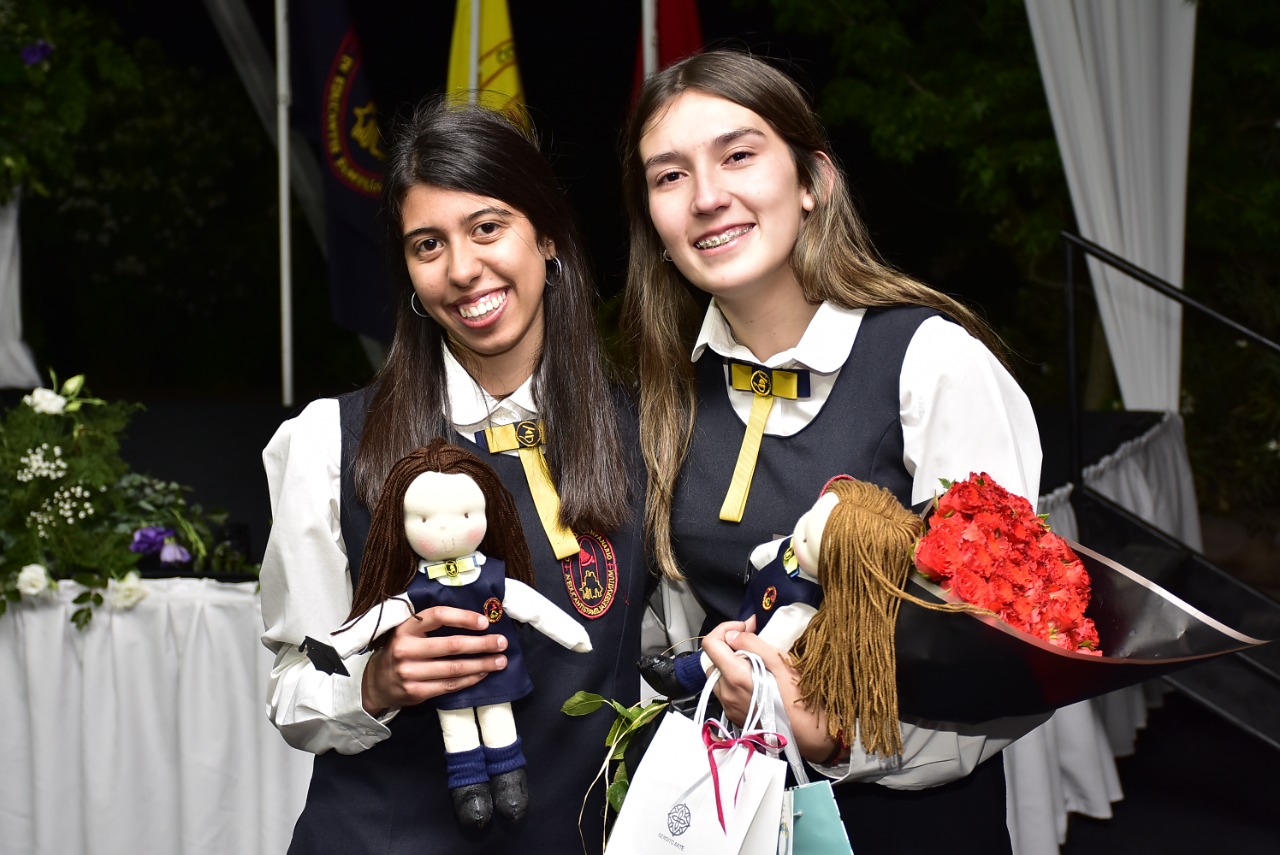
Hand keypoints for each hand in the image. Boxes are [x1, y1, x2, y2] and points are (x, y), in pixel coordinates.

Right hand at [361, 606, 507, 715]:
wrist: (375, 683)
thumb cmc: (401, 651)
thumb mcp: (408, 632)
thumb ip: (432, 626)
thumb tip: (475, 620)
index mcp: (405, 627)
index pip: (438, 616)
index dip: (463, 617)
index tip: (485, 621)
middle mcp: (406, 648)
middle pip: (452, 645)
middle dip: (482, 644)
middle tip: (502, 642)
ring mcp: (410, 672)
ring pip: (454, 668)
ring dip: (482, 664)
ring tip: (500, 661)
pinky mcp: (416, 692)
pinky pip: (449, 685)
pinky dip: (470, 679)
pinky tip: (483, 674)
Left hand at [702, 617, 841, 763]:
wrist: (808, 735)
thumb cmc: (799, 698)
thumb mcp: (781, 662)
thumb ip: (752, 644)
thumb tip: (732, 635)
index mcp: (735, 677)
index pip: (710, 644)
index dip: (724, 629)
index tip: (744, 628)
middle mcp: (726, 692)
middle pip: (713, 659)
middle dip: (729, 646)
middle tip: (752, 641)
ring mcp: (728, 706)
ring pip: (719, 675)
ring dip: (731, 663)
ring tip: (756, 661)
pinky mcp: (734, 715)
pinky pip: (726, 690)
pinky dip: (735, 679)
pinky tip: (756, 679)